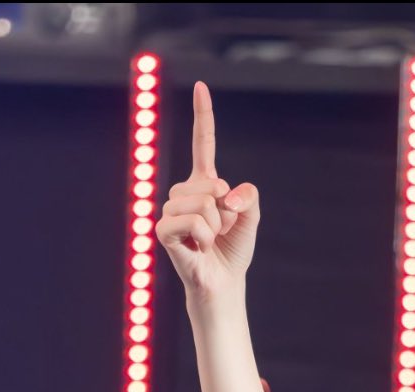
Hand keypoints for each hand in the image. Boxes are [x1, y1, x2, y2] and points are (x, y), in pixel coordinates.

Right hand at [155, 81, 259, 299]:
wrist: (223, 283)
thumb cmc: (233, 251)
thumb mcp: (251, 218)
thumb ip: (249, 197)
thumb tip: (225, 193)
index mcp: (204, 183)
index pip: (204, 144)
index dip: (203, 116)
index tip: (202, 86)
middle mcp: (184, 192)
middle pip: (212, 184)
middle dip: (225, 209)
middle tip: (219, 230)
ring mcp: (171, 210)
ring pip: (203, 203)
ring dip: (215, 225)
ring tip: (209, 240)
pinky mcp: (163, 230)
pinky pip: (192, 222)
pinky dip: (203, 236)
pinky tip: (198, 248)